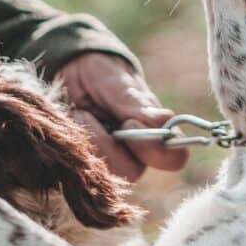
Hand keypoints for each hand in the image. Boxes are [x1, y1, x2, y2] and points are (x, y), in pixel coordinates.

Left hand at [54, 52, 188, 181]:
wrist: (71, 71)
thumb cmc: (101, 74)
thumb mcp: (116, 81)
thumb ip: (136, 104)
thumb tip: (166, 120)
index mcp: (155, 132)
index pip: (175, 157)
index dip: (154, 149)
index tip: (129, 122)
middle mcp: (136, 153)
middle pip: (132, 172)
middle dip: (107, 145)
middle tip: (90, 114)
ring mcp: (110, 162)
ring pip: (103, 173)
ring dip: (86, 142)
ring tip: (79, 114)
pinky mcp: (84, 165)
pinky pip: (78, 169)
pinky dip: (71, 144)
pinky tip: (70, 123)